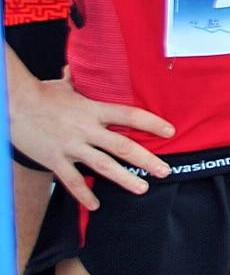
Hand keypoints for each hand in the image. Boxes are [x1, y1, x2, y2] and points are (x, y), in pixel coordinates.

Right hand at [11, 76, 173, 208]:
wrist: (13, 104)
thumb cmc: (39, 94)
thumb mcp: (63, 86)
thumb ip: (75, 82)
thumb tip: (74, 70)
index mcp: (93, 109)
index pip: (130, 115)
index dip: (152, 123)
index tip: (170, 131)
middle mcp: (86, 129)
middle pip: (123, 146)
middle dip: (147, 159)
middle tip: (164, 171)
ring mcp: (71, 146)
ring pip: (103, 166)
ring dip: (124, 179)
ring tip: (142, 188)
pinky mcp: (54, 159)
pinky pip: (71, 181)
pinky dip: (83, 195)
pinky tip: (95, 204)